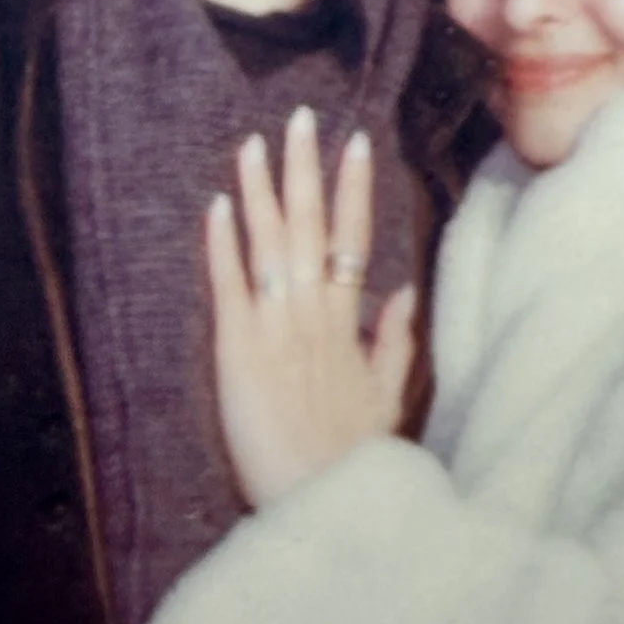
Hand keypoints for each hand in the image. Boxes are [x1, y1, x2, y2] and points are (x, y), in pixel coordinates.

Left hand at [207, 105, 417, 510]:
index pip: (352, 239)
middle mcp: (314, 314)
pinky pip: (230, 286)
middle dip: (304, 169)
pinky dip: (223, 245)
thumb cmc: (354, 461)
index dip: (352, 189)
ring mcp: (276, 329)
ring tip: (253, 144)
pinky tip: (217, 205)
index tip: (355, 142)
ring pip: (268, 244)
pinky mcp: (238, 352)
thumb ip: (395, 341)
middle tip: (300, 118)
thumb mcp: (387, 398)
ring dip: (260, 190)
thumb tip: (406, 290)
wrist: (324, 505)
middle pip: (309, 226)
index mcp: (348, 323)